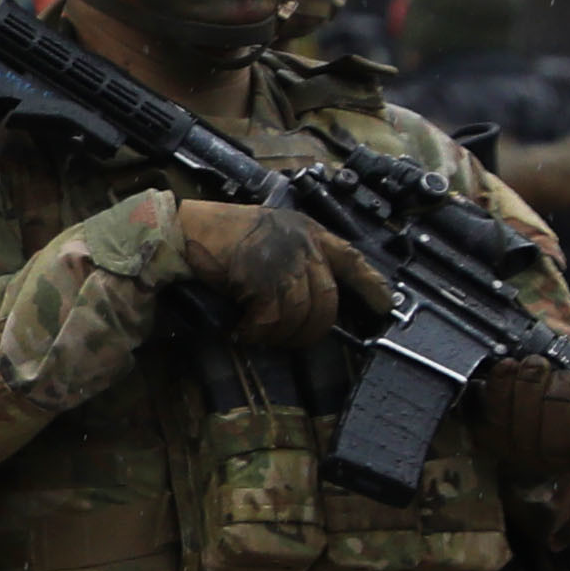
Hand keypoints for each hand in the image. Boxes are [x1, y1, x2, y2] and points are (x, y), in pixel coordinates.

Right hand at [169, 194, 389, 347]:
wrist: (185, 230)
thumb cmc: (219, 234)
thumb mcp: (268, 234)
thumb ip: (293, 256)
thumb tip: (307, 299)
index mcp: (308, 231)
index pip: (351, 258)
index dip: (371, 285)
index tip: (384, 305)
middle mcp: (303, 244)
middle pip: (327, 300)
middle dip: (312, 328)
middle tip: (291, 339)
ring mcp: (286, 261)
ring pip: (300, 315)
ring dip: (279, 334)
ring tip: (258, 334)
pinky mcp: (265, 280)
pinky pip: (273, 321)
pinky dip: (257, 333)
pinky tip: (242, 331)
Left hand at [471, 347, 569, 488]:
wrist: (536, 379)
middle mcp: (558, 461)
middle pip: (556, 449)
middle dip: (560, 405)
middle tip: (565, 376)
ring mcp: (522, 453)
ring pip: (521, 433)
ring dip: (530, 390)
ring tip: (538, 364)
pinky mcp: (490, 436)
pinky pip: (490, 416)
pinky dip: (500, 386)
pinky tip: (510, 366)